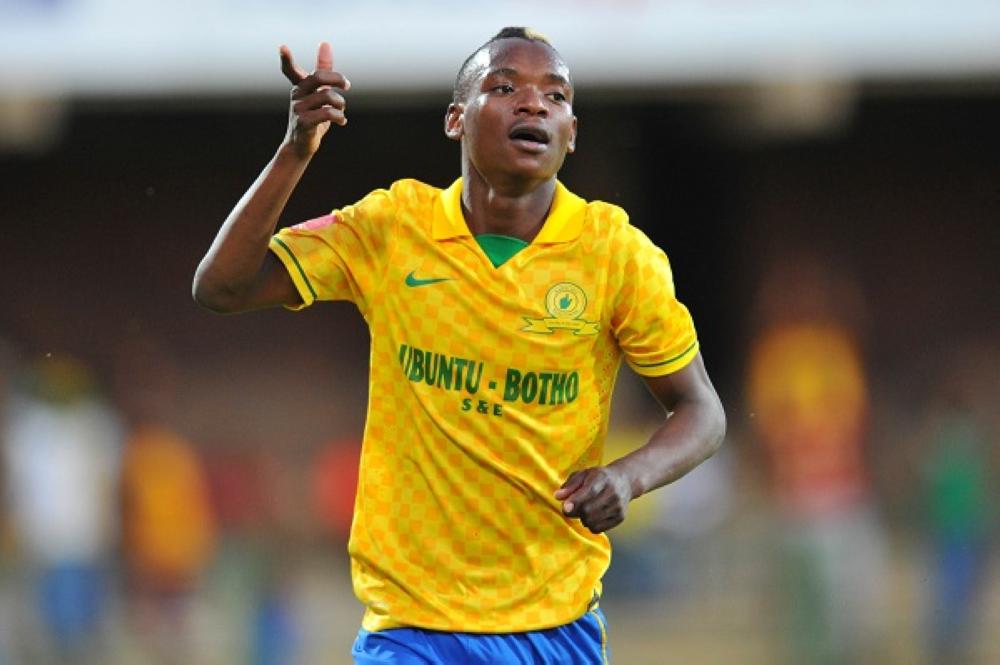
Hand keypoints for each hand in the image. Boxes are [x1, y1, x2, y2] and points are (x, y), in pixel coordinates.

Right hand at [279, 41, 350, 156]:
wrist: (301, 146)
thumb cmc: (313, 117)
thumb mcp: (319, 92)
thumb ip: (323, 70)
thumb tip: (325, 44)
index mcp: (299, 86)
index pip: (290, 70)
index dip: (286, 59)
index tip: (282, 47)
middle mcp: (296, 95)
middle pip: (318, 77)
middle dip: (337, 78)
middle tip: (347, 85)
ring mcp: (298, 109)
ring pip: (327, 96)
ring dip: (341, 104)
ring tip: (341, 111)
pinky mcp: (304, 123)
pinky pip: (328, 113)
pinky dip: (339, 117)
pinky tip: (342, 121)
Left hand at [554, 466, 633, 533]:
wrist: (624, 481)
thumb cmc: (599, 478)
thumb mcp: (583, 475)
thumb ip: (570, 485)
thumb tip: (557, 496)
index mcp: (602, 478)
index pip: (589, 491)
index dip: (576, 501)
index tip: (565, 507)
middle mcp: (612, 492)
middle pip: (588, 510)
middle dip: (575, 511)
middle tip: (572, 507)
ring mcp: (617, 506)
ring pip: (592, 521)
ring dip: (582, 518)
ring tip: (585, 509)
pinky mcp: (620, 517)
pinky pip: (598, 529)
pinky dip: (591, 525)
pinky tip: (593, 515)